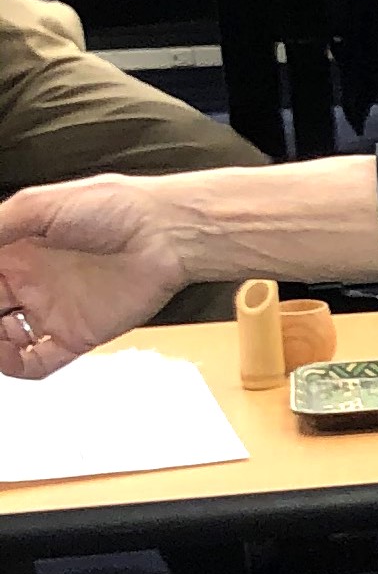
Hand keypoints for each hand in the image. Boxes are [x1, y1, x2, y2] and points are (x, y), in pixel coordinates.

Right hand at [0, 178, 196, 380]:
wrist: (165, 233)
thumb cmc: (114, 207)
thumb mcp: (39, 206)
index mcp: (15, 248)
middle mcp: (29, 281)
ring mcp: (52, 309)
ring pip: (5, 339)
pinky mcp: (79, 334)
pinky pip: (41, 361)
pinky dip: (19, 367)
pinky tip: (6, 360)